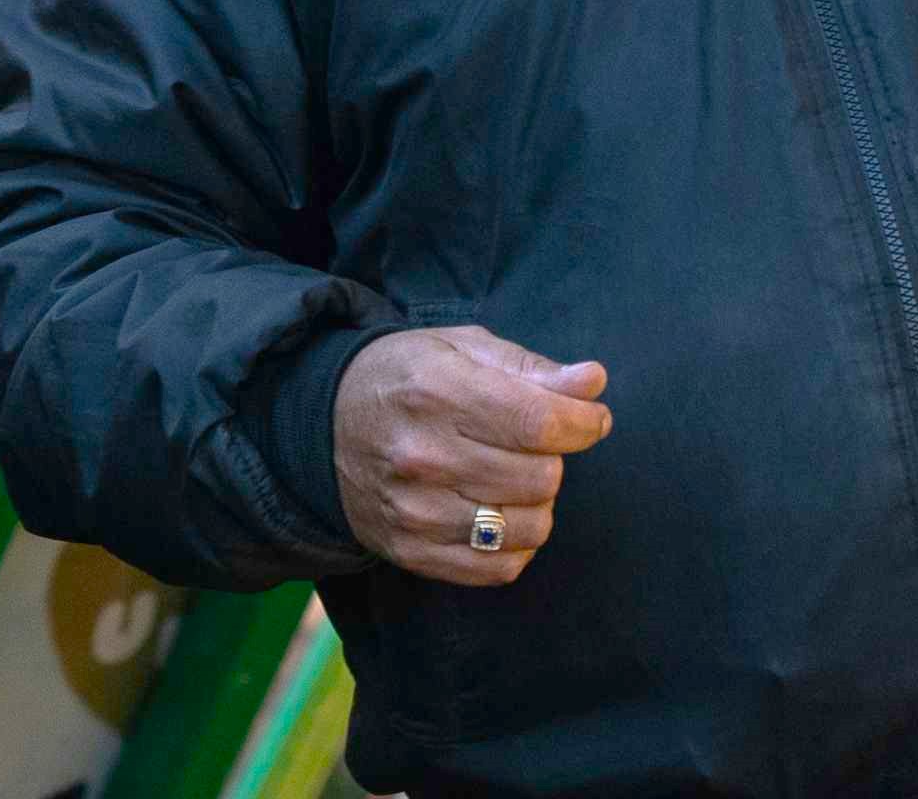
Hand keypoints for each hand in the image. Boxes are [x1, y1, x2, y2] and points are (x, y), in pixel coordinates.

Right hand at [332, 323, 611, 585]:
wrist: (324, 425)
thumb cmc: (408, 377)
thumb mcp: (464, 348)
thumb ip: (532, 368)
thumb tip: (593, 382)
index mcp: (439, 391)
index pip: (539, 422)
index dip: (584, 423)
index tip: (593, 419)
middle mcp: (423, 455)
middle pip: (540, 477)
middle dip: (554, 458)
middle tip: (532, 444)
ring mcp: (414, 511)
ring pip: (527, 527)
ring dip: (538, 503)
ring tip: (515, 479)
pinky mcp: (410, 551)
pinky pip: (497, 569)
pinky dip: (516, 546)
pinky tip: (501, 514)